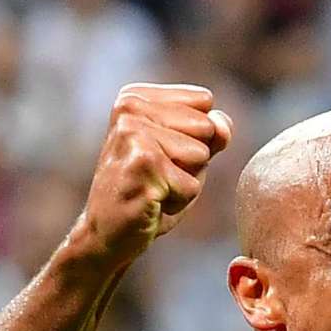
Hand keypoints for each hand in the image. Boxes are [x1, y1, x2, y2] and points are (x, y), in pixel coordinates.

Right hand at [81, 83, 232, 265]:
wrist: (107, 234)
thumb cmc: (148, 193)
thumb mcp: (186, 157)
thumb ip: (212, 133)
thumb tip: (222, 124)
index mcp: (135, 97)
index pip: (204, 102)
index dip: (195, 137)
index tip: (161, 157)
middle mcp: (130, 109)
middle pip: (206, 127)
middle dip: (192, 161)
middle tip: (156, 177)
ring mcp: (133, 136)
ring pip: (200, 155)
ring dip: (185, 182)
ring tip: (153, 189)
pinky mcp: (142, 166)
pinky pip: (191, 186)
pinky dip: (178, 202)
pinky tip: (150, 203)